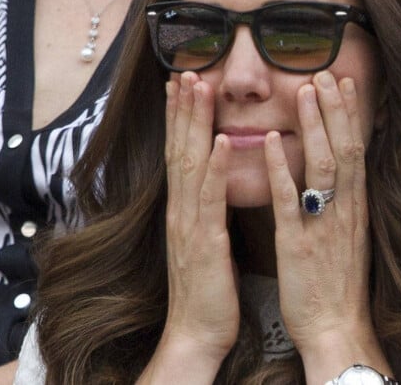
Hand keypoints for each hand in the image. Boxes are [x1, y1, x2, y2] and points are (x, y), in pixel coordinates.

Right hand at [156, 72, 238, 372]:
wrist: (198, 331)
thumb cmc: (208, 283)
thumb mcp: (205, 235)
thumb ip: (207, 204)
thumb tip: (214, 176)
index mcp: (184, 206)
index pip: (179, 151)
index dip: (180, 116)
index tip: (183, 82)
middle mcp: (181, 208)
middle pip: (179, 147)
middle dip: (183, 107)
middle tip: (186, 70)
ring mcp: (189, 223)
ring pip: (190, 163)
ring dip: (193, 123)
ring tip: (197, 87)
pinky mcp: (206, 242)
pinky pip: (210, 199)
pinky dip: (214, 167)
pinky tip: (220, 140)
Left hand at [265, 70, 388, 381]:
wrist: (336, 326)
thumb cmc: (337, 278)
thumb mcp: (348, 232)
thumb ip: (343, 198)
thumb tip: (339, 169)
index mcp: (354, 205)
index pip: (355, 150)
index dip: (350, 114)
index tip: (344, 82)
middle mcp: (343, 208)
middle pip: (343, 149)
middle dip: (335, 109)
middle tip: (326, 73)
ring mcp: (322, 224)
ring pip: (322, 166)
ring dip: (314, 126)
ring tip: (305, 92)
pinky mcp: (298, 242)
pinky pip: (289, 200)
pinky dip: (282, 168)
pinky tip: (272, 140)